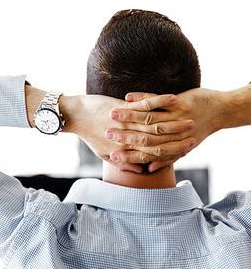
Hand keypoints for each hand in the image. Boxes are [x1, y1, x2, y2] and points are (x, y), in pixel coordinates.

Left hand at [60, 93, 195, 172]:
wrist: (75, 116)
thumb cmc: (89, 134)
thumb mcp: (103, 153)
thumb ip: (122, 162)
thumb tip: (139, 171)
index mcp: (124, 152)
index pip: (153, 155)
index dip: (172, 152)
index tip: (187, 149)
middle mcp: (127, 139)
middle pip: (159, 140)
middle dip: (179, 137)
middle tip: (194, 133)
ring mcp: (125, 123)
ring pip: (155, 124)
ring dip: (175, 120)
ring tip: (189, 116)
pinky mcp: (122, 107)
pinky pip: (145, 104)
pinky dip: (160, 101)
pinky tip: (173, 98)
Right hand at [108, 88, 222, 171]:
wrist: (219, 112)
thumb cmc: (197, 130)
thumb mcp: (180, 148)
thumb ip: (163, 160)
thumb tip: (147, 170)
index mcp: (170, 146)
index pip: (144, 154)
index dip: (128, 155)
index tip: (112, 155)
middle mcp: (172, 134)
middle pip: (143, 137)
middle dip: (123, 136)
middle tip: (107, 134)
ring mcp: (175, 118)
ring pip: (147, 118)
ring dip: (128, 116)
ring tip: (112, 113)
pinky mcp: (179, 103)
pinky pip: (156, 100)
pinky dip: (141, 98)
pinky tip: (127, 96)